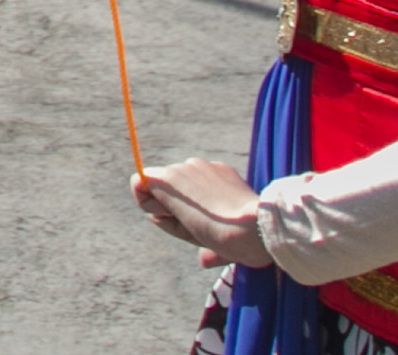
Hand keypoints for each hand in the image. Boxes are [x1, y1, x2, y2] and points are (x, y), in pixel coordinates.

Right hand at [133, 159, 270, 267]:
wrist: (257, 227)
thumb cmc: (217, 233)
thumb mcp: (182, 229)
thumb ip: (161, 216)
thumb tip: (160, 214)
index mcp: (166, 179)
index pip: (140, 184)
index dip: (151, 206)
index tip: (172, 220)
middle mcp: (182, 165)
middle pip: (164, 187)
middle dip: (173, 206)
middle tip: (195, 227)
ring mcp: (204, 165)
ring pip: (186, 183)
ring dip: (192, 200)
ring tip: (213, 221)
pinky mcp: (223, 168)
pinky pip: (206, 178)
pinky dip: (210, 193)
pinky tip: (224, 209)